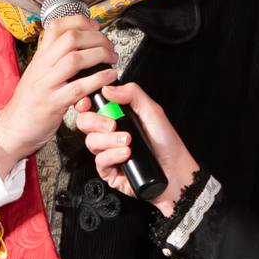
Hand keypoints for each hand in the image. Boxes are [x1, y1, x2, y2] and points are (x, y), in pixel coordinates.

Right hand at [0, 16, 116, 176]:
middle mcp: (42, 66)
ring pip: (75, 59)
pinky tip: (109, 77)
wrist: (13, 127)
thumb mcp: (39, 73)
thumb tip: (80, 45)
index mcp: (40, 57)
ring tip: (112, 59)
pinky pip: (78, 87)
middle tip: (109, 46)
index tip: (96, 26)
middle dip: (96, 38)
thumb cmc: (30, 101)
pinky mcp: (53, 103)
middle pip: (71, 38)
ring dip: (100, 55)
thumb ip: (55, 59)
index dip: (80, 21)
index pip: (57, 26)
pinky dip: (98, 79)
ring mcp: (46, 84)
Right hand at [74, 81, 198, 214]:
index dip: (85, 103)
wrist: (174, 170)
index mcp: (117, 117)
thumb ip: (132, 94)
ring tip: (128, 142)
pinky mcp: (108, 171)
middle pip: (84, 123)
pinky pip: (99, 161)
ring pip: (91, 142)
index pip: (92, 106)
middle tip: (113, 125)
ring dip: (109, 140)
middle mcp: (110, 133)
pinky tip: (126, 154)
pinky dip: (112, 155)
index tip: (88, 103)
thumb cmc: (166, 143)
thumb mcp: (152, 111)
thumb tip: (108, 88)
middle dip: (96, 122)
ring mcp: (108, 152)